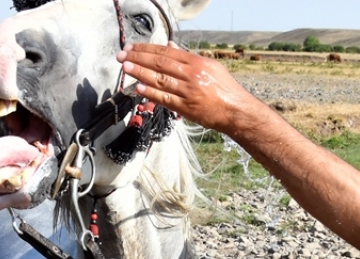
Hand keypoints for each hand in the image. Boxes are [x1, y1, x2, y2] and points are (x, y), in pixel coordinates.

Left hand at [116, 42, 257, 135]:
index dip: (147, 49)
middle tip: (123, 56)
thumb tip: (170, 45)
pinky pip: (165, 98)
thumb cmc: (224, 89)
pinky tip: (139, 87)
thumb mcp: (210, 66)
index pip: (167, 52)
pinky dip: (151, 92)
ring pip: (160, 79)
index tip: (133, 48)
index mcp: (197, 62)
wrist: (236, 111)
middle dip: (139, 58)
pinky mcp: (186, 108)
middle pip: (160, 63)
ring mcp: (188, 92)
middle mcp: (192, 75)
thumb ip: (188, 56)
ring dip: (140, 73)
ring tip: (126, 68)